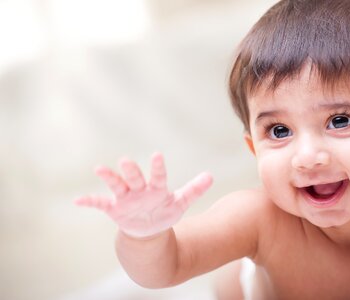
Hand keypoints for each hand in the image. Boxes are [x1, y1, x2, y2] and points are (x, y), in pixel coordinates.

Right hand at [75, 153, 212, 237]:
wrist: (149, 229)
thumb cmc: (164, 211)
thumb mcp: (180, 202)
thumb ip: (194, 189)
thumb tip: (211, 175)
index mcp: (156, 188)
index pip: (158, 176)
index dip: (157, 167)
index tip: (156, 155)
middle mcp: (139, 189)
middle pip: (135, 178)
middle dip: (131, 171)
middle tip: (126, 161)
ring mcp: (125, 198)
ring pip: (117, 185)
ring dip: (109, 177)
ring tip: (99, 168)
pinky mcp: (114, 208)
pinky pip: (100, 203)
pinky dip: (89, 201)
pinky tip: (77, 200)